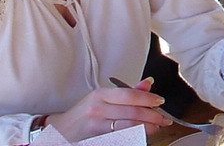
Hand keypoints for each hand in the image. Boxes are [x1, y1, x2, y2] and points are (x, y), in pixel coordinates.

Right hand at [46, 77, 172, 140]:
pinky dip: (134, 137)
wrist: (60, 131)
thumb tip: (148, 83)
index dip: (148, 98)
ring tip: (155, 128)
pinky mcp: (96, 141)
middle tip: (164, 119)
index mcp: (100, 95)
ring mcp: (96, 128)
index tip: (160, 102)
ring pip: (128, 128)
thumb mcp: (101, 98)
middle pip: (132, 113)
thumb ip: (126, 92)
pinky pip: (121, 139)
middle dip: (152, 117)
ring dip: (146, 129)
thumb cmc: (83, 113)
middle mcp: (97, 110)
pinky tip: (141, 136)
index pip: (129, 95)